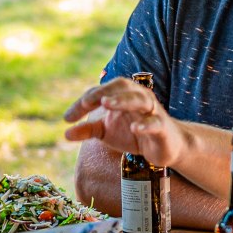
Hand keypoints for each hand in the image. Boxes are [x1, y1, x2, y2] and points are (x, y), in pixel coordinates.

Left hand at [63, 77, 187, 166]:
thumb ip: (87, 130)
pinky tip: (134, 128)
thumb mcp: (107, 132)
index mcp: (123, 95)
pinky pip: (155, 123)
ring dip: (122, 100)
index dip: (84, 102)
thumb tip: (65, 133)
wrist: (167, 146)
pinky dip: (145, 124)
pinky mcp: (163, 128)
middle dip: (103, 91)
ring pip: (139, 99)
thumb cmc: (134, 133)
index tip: (67, 118)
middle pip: (121, 86)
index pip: (101, 92)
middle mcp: (138, 98)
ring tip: (106, 104)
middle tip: (86, 102)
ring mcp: (152, 111)